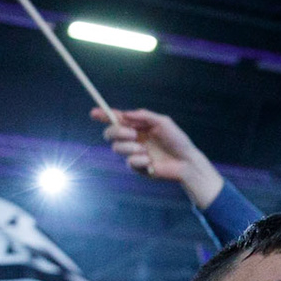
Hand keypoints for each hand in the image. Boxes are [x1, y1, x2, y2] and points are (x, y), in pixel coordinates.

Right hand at [92, 107, 224, 207]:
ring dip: (130, 148)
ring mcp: (133, 153)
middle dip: (116, 132)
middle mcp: (133, 138)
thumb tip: (124, 114)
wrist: (186, 162)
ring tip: (145, 150)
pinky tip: (151, 162)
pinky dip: (139, 161)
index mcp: (138, 126)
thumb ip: (144, 116)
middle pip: (110, 134)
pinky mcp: (137, 167)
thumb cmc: (177, 140)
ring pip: (116, 148)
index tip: (94, 113)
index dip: (104, 115)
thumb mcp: (162, 122)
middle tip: (132, 134)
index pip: (117, 119)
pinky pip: (128, 162)